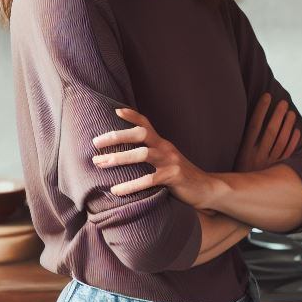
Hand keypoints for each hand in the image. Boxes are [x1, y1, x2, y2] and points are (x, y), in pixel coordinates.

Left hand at [91, 107, 216, 208]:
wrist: (206, 189)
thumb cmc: (180, 177)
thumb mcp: (166, 162)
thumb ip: (150, 157)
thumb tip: (123, 159)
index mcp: (162, 144)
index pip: (146, 125)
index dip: (132, 116)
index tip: (115, 110)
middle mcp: (166, 148)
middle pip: (141, 134)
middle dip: (117, 136)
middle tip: (95, 143)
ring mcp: (171, 162)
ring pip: (143, 154)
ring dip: (120, 158)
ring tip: (100, 163)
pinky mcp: (173, 177)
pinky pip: (149, 179)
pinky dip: (131, 185)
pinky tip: (116, 190)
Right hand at [235, 92, 300, 171]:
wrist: (239, 198)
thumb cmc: (234, 177)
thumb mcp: (231, 160)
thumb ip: (238, 144)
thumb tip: (241, 124)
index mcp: (244, 152)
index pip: (254, 126)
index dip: (261, 110)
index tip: (267, 97)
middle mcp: (257, 157)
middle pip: (270, 132)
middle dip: (277, 115)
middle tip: (284, 103)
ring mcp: (268, 164)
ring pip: (281, 141)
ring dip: (287, 126)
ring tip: (291, 113)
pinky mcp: (276, 171)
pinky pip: (287, 154)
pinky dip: (292, 142)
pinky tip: (296, 131)